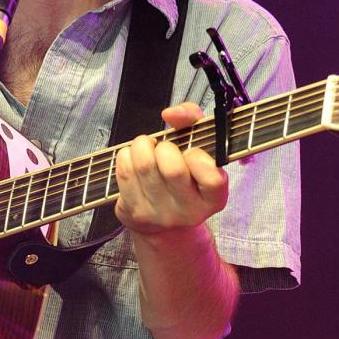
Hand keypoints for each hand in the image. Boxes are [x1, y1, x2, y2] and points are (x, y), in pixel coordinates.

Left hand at [113, 102, 227, 238]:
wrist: (162, 225)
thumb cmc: (184, 177)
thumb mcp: (198, 149)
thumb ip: (193, 121)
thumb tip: (170, 113)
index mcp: (212, 199)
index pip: (212, 179)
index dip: (198, 157)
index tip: (190, 152)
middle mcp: (189, 212)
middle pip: (172, 169)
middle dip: (164, 147)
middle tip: (163, 148)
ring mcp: (160, 215)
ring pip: (144, 166)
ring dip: (142, 147)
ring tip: (146, 149)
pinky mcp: (135, 213)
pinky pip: (125, 172)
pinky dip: (126, 156)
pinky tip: (134, 160)